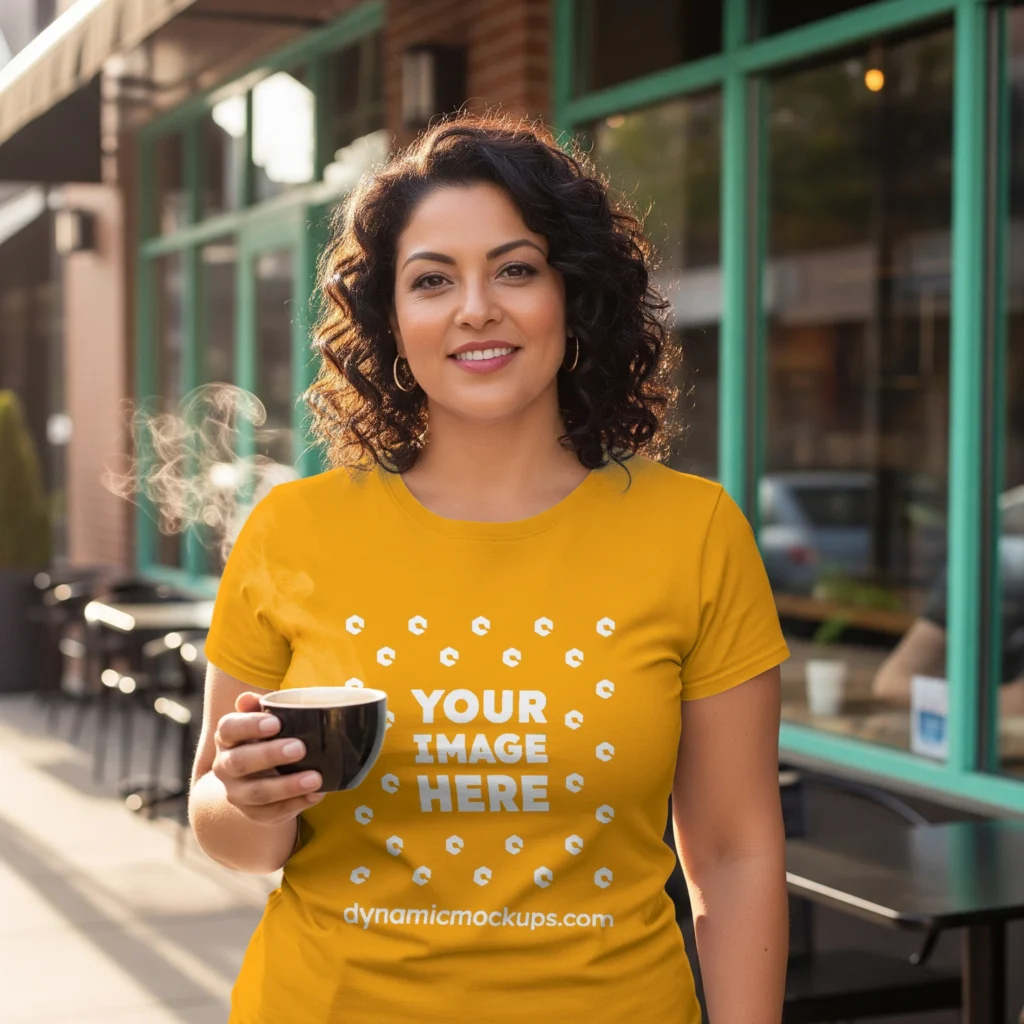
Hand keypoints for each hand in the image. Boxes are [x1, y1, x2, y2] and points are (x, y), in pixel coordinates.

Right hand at [211, 692, 323, 824]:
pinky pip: (273, 813)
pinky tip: (316, 794)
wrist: (254, 776)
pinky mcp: (254, 813)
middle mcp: (225, 767)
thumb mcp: (261, 719)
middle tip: (300, 748)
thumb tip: (248, 698)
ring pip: (257, 793)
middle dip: (270, 755)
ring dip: (287, 786)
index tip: (276, 723)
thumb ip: (258, 707)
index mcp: (227, 737)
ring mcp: (238, 793)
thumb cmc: (264, 737)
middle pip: (240, 762)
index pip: (228, 729)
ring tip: (315, 778)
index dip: (250, 725)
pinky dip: (296, 804)